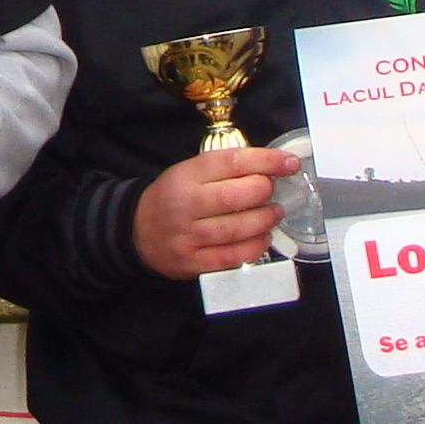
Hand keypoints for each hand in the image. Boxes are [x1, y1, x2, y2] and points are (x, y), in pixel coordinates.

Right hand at [133, 145, 294, 279]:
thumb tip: (271, 168)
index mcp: (185, 176)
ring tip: (274, 214)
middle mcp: (185, 205)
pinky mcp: (192, 263)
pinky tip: (263, 237)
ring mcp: (188, 237)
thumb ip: (224, 170)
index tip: (289, 163)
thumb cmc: (171, 197)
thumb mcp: (188, 172)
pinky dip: (254, 246)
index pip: (230, 162)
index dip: (265, 161)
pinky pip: (231, 257)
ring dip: (264, 220)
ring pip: (236, 229)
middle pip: (235, 196)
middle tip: (273, 191)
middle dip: (264, 192)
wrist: (135, 232)